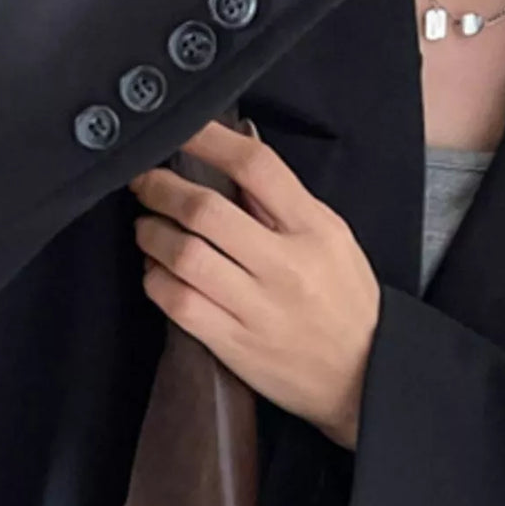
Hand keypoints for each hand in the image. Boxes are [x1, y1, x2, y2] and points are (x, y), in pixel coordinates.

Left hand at [127, 119, 380, 450]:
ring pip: (184, 257)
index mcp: (314, 229)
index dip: (209, 139)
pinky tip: (155, 270)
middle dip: (161, 189)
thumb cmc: (344, 302)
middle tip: (144, 183)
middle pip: (206, 211)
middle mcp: (284, 265)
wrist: (361, 375)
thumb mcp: (331, 238)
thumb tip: (233, 153)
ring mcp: (256, 307)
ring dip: (151, 235)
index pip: (255, 166)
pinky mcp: (232, 343)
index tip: (180, 130)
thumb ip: (283, 202)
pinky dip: (156, 280)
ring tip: (145, 227)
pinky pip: (178, 303)